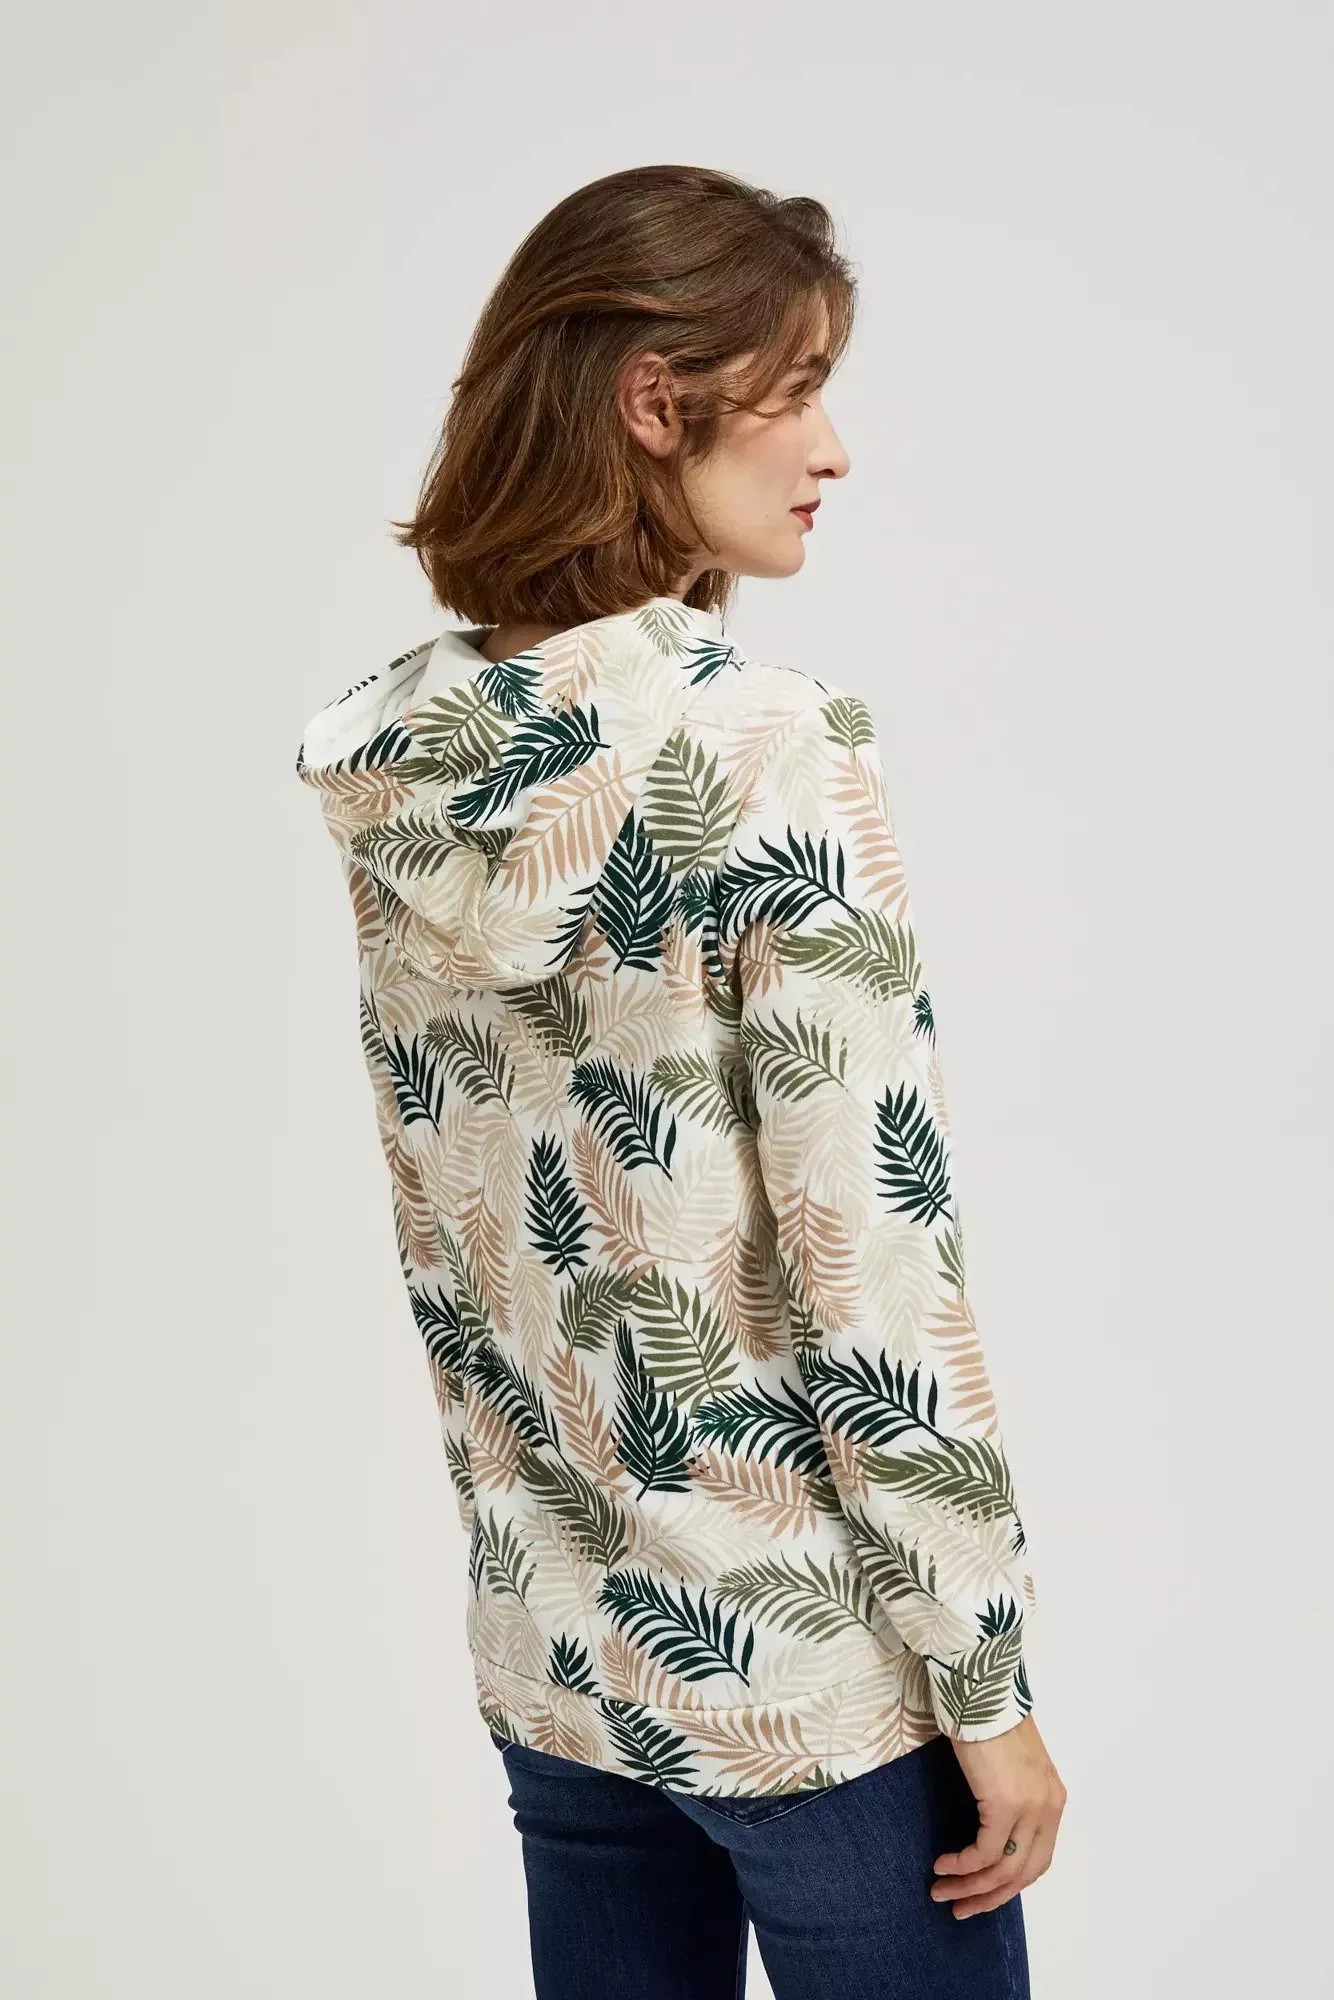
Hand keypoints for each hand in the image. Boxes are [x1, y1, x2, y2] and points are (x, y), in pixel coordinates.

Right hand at [930, 1714, 1065, 1918]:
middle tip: (959, 1908)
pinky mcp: (1005, 1804)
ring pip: (1003, 1870)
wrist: (983, 1691)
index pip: (1036, 1860)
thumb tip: (991, 1826)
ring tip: (941, 1891)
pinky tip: (942, 1865)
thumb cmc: (989, 1719)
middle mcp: (1048, 1808)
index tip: (980, 1894)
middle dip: (989, 1897)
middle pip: (1023, 1874)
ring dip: (969, 1887)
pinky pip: (984, 1853)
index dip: (1009, 1884)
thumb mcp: (1010, 1764)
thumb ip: (1011, 1794)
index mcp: (1052, 1800)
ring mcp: (1030, 1808)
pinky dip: (962, 1866)